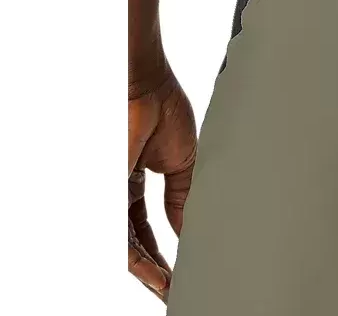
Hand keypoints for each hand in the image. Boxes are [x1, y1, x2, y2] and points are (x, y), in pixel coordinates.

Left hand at [128, 67, 196, 300]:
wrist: (149, 88)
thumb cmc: (164, 109)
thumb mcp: (185, 163)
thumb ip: (184, 198)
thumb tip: (188, 230)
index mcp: (138, 180)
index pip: (149, 226)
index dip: (166, 249)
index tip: (183, 266)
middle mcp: (121, 190)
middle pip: (135, 242)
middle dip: (156, 269)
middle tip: (175, 287)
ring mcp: (113, 193)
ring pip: (127, 246)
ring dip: (150, 272)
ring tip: (170, 288)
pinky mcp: (111, 194)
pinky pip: (121, 237)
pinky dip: (141, 260)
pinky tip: (159, 273)